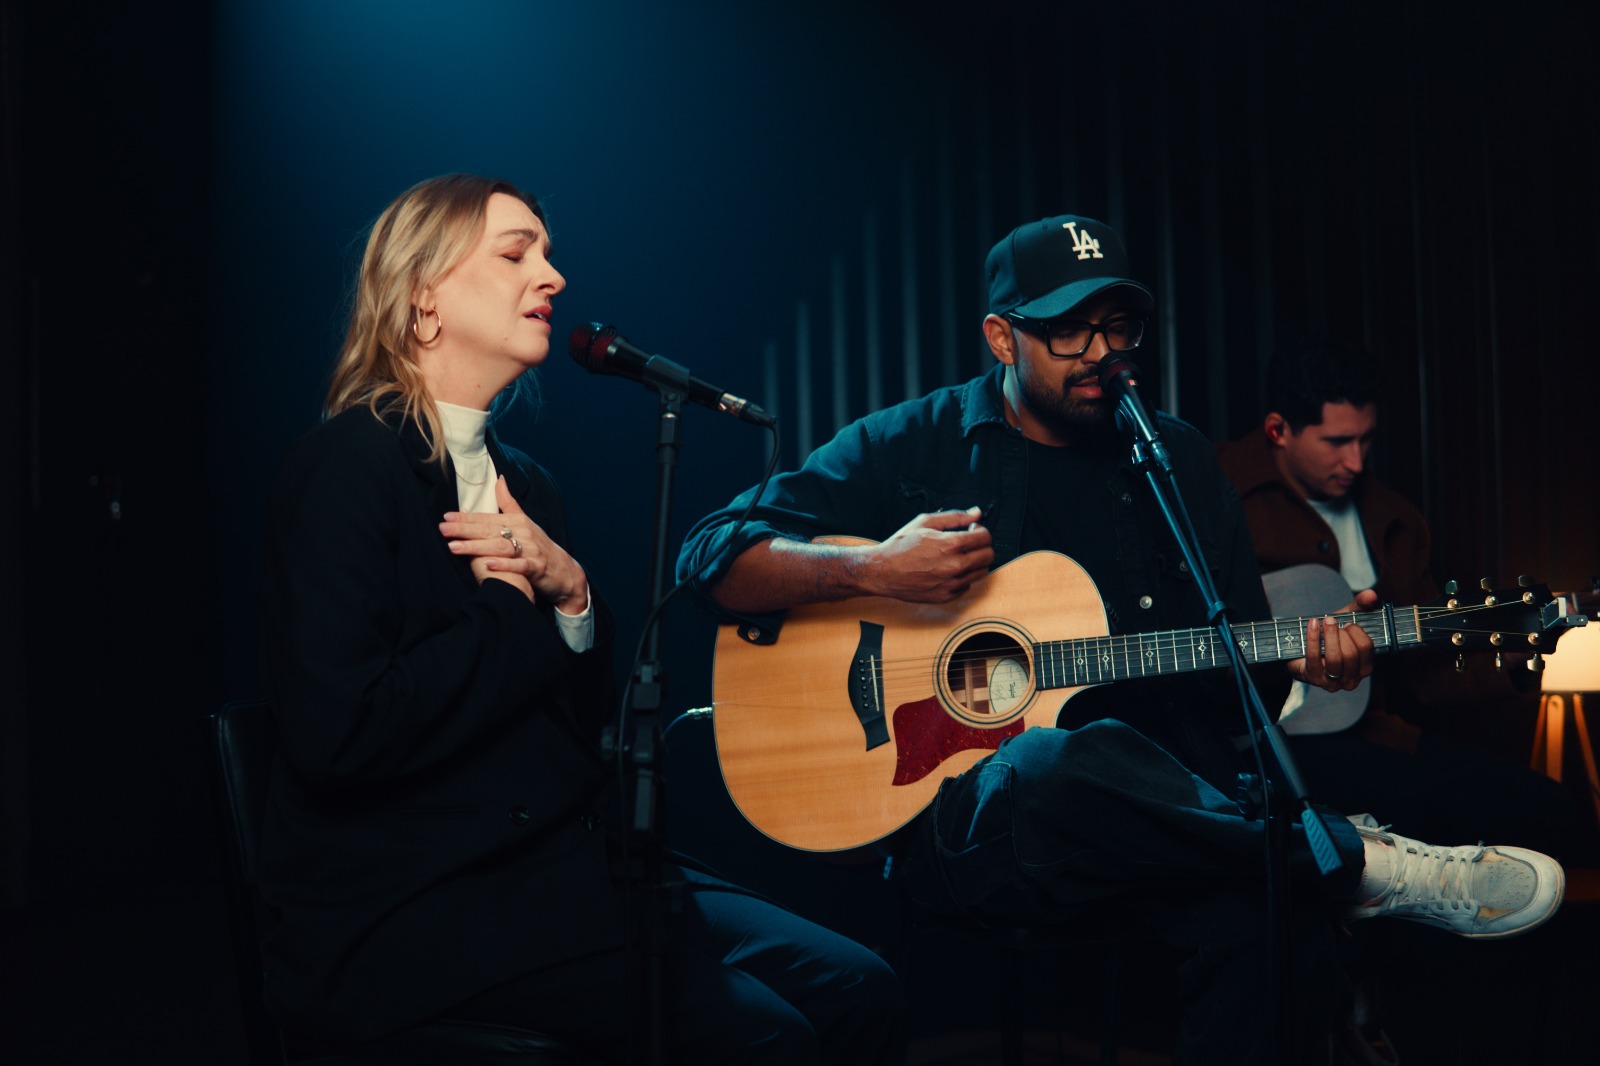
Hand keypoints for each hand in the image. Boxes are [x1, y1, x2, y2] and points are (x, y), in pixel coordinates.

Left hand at [441, 477, 588, 610]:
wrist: (565, 571)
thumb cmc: (540, 546)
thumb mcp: (525, 522)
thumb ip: (509, 502)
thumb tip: (499, 478)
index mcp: (518, 521)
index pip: (487, 518)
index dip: (466, 517)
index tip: (446, 517)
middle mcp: (524, 533)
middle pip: (490, 530)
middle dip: (465, 529)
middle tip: (443, 529)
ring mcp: (531, 550)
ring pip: (500, 547)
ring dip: (477, 546)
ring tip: (454, 547)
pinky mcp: (537, 568)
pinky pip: (519, 566)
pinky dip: (503, 565)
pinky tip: (486, 564)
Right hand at [859, 508, 993, 602]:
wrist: (882, 571)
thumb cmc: (901, 545)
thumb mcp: (925, 522)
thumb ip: (955, 517)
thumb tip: (976, 513)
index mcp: (951, 544)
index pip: (985, 538)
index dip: (981, 531)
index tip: (973, 530)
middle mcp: (954, 566)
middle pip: (988, 556)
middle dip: (982, 546)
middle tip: (969, 542)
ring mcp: (951, 584)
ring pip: (981, 573)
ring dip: (975, 562)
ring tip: (959, 556)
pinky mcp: (945, 596)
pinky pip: (967, 586)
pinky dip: (963, 577)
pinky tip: (949, 570)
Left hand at [1287, 588, 1378, 691]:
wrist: (1300, 652)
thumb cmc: (1329, 638)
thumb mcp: (1345, 621)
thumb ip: (1360, 607)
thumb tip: (1371, 594)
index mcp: (1364, 667)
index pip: (1367, 648)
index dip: (1358, 632)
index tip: (1348, 623)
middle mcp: (1351, 679)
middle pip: (1351, 654)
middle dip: (1342, 634)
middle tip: (1333, 621)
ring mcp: (1333, 682)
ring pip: (1335, 659)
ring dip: (1330, 636)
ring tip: (1326, 621)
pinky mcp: (1314, 678)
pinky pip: (1315, 657)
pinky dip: (1314, 637)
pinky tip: (1313, 624)